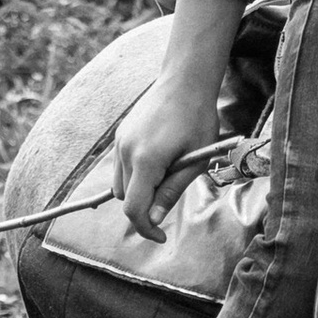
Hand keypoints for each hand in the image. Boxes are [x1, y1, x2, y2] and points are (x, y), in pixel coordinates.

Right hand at [113, 0, 241, 238]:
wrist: (184, 81)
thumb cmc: (198, 119)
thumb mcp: (195, 160)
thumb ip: (172, 191)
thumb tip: (154, 218)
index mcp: (146, 160)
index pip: (133, 209)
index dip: (145, 228)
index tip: (161, 237)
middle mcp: (125, 152)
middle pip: (125, 198)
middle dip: (145, 206)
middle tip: (172, 191)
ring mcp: (120, 142)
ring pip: (120, 185)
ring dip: (139, 189)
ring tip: (168, 171)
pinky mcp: (120, 135)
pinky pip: (121, 167)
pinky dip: (135, 174)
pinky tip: (159, 158)